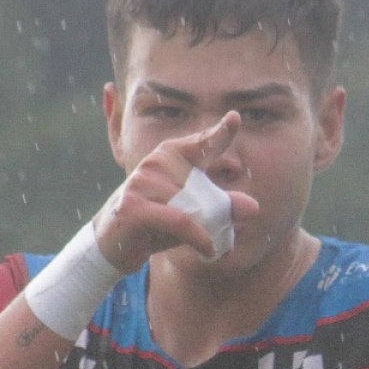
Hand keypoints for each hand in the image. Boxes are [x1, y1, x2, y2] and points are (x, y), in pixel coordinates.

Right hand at [93, 112, 260, 270]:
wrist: (114, 244)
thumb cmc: (158, 223)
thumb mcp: (194, 214)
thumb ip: (223, 207)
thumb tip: (254, 207)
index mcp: (171, 156)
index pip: (201, 144)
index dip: (220, 133)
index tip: (235, 118)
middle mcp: (156, 163)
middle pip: (205, 188)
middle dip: (218, 215)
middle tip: (225, 236)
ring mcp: (142, 182)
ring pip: (195, 207)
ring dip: (208, 230)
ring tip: (212, 246)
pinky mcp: (134, 207)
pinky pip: (180, 221)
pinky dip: (199, 237)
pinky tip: (210, 250)